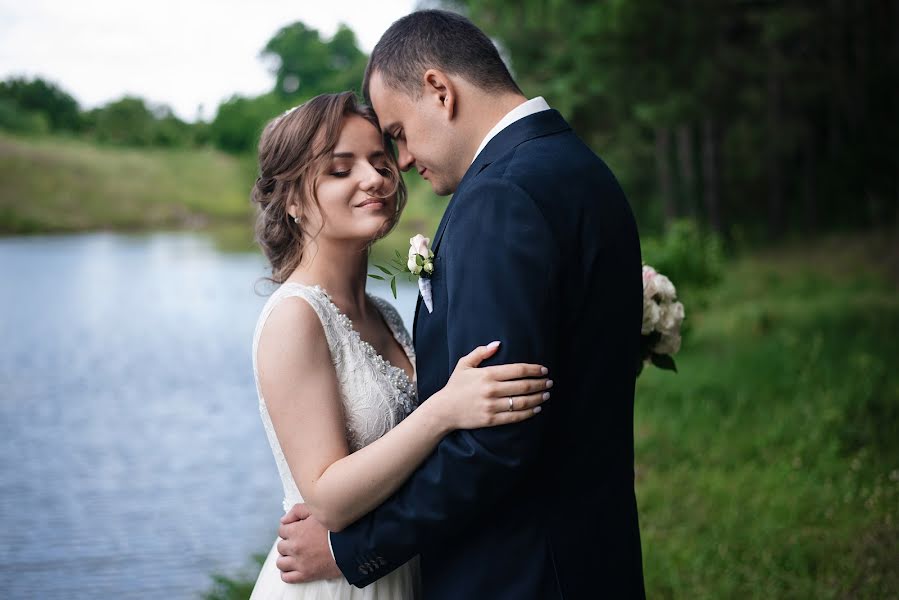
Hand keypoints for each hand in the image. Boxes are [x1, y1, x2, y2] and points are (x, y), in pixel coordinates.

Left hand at [276, 503, 342, 582]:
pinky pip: (287, 577)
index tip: (297, 530)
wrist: (351, 545)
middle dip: (288, 544)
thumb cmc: (336, 527)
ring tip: (295, 556)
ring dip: (286, 559)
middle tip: (299, 542)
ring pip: (281, 563)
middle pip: (281, 547)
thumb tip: (283, 520)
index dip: (289, 528)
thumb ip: (297, 511)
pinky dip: (287, 573)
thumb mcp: (317, 511)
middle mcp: (294, 547)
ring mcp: (299, 562)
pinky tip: (293, 568)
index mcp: (296, 531)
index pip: (282, 530)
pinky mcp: (306, 575)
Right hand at [429, 340, 551, 430]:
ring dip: (538, 398)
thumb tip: (498, 344)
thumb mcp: (464, 364)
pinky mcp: (491, 419)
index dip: (534, 369)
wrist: (443, 410)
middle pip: (524, 385)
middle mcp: (491, 390)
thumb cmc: (455, 386)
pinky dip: (529, 412)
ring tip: (546, 394)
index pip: (518, 370)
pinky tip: (537, 408)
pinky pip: (515, 416)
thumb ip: (481, 352)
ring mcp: (492, 405)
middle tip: (549, 382)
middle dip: (540, 383)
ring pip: (522, 401)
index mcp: (487, 374)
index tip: (544, 370)